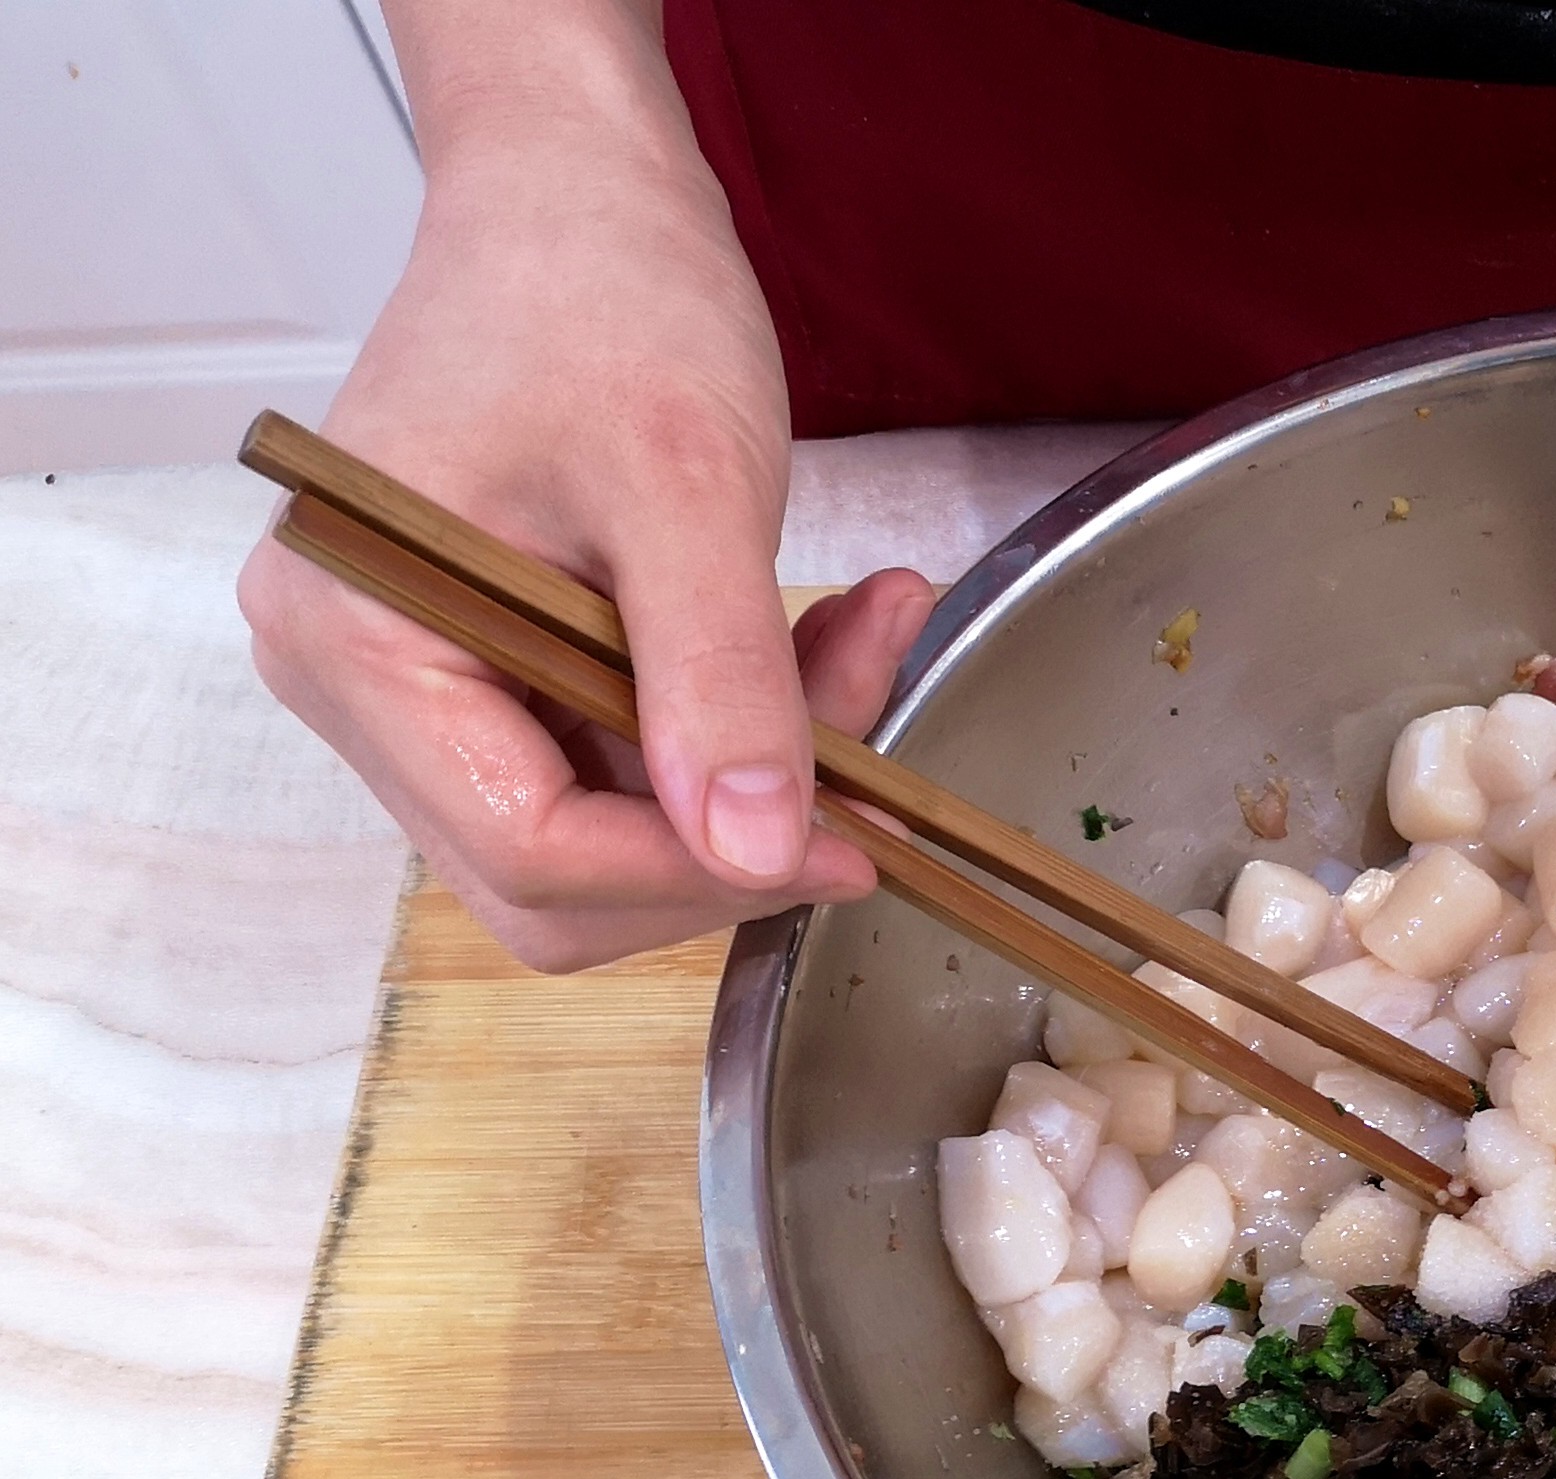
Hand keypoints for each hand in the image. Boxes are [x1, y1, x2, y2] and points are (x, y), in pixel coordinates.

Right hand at [237, 0, 899, 969]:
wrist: (582, 196)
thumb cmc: (602, 292)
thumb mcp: (687, 486)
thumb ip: (717, 678)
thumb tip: (753, 851)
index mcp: (357, 639)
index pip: (530, 852)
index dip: (698, 874)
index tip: (850, 846)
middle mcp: (359, 681)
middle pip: (558, 875)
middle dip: (729, 832)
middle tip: (868, 738)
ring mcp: (424, 680)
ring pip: (613, 827)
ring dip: (758, 768)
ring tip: (865, 635)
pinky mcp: (498, 667)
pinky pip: (631, 756)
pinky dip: (741, 719)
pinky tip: (829, 629)